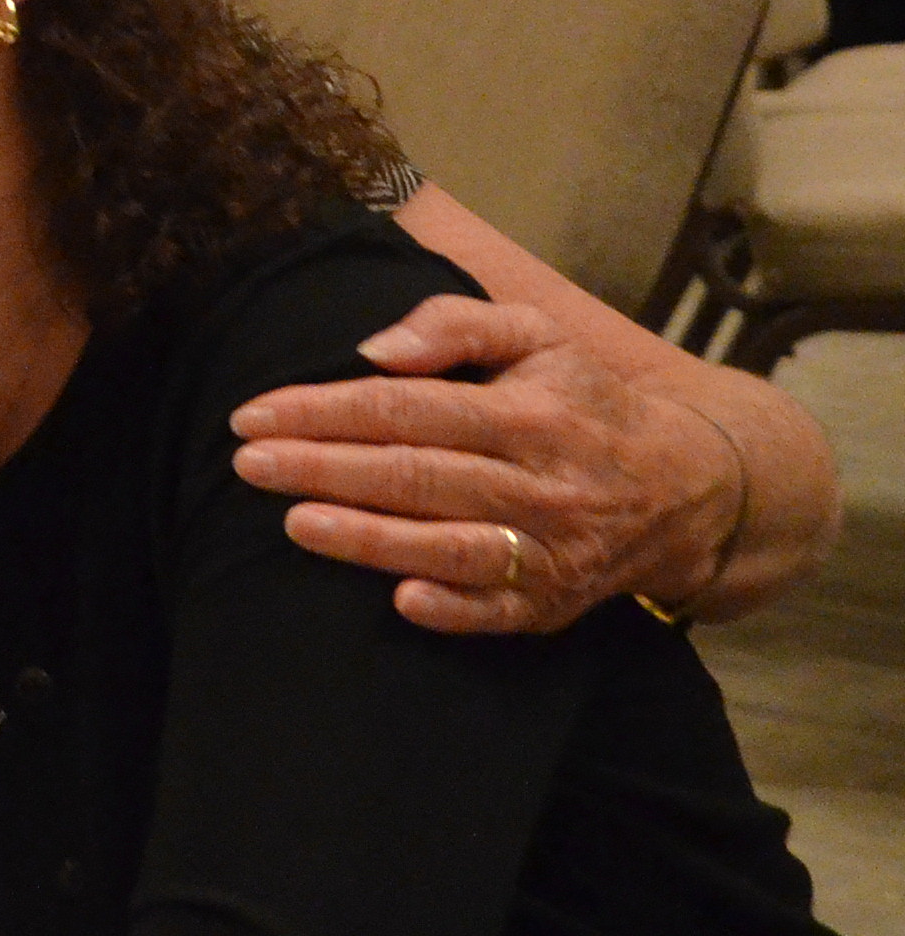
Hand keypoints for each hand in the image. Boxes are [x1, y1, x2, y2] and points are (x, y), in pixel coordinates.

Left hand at [228, 295, 739, 629]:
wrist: (688, 488)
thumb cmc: (585, 402)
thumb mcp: (538, 338)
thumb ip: (457, 325)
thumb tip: (376, 350)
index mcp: (530, 411)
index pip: (409, 408)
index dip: (326, 410)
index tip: (253, 414)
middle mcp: (542, 481)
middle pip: (418, 475)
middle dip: (325, 469)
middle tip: (248, 465)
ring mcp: (552, 546)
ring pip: (452, 545)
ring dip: (371, 540)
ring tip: (295, 524)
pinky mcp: (556, 601)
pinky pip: (502, 610)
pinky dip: (454, 610)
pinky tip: (401, 603)